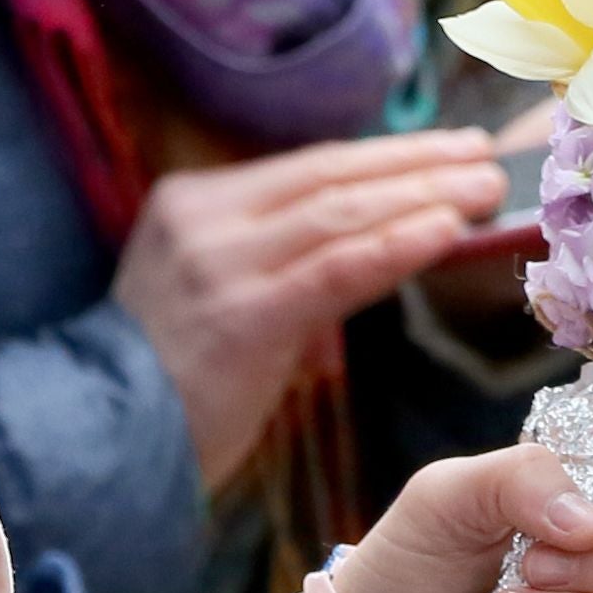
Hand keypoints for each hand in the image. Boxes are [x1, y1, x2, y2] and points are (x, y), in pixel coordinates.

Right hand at [112, 132, 507, 483]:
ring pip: (340, 214)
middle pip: (333, 178)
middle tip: (489, 159)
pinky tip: (448, 230)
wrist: (103, 445)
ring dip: (424, 197)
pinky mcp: (241, 316)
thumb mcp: (221, 293)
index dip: (390, 155)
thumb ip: (282, 256)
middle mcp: (203, 219)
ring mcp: (217, 264)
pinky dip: (397, 245)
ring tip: (486, 191)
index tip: (454, 148)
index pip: (312, 167)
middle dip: (420, 166)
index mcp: (195, 202)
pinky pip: (334, 270)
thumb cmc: (177, 380)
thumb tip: (383, 229)